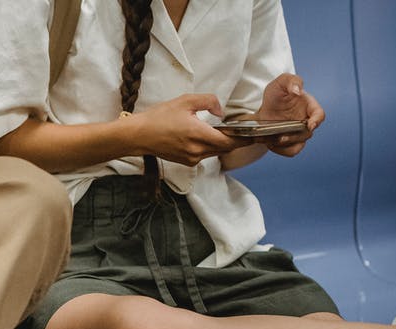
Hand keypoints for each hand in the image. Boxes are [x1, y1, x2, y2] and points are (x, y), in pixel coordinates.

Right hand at [127, 94, 253, 165]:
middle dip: (236, 141)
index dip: (245, 139)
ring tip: (227, 133)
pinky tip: (208, 138)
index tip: (256, 135)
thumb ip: (208, 101)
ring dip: (223, 144)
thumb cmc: (159, 117)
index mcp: (199, 135)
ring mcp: (191, 158)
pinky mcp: (186, 161)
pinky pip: (205, 155)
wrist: (138, 136)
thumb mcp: (185, 101)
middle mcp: (198, 150)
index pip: (230, 141)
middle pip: (225, 148)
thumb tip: (221, 112)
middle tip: (245, 132)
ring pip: (216, 152)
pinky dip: (210, 147)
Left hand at [254, 73, 325, 156]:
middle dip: (294, 136)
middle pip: (307, 133)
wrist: (264, 107)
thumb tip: (297, 91)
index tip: (310, 124)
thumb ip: (292, 81)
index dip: (317, 121)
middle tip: (280, 136)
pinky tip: (271, 144)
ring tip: (272, 141)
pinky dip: (281, 150)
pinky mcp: (290, 142)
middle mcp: (307, 121)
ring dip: (287, 144)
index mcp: (310, 107)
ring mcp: (299, 133)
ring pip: (299, 144)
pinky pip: (290, 151)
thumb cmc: (277, 94)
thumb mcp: (282, 82)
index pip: (320, 115)